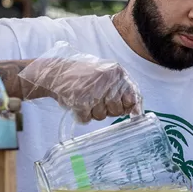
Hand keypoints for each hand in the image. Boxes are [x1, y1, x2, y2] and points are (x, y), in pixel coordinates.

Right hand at [18, 41, 141, 122]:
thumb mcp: (106, 76)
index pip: (132, 97)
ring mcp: (93, 90)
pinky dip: (81, 115)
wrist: (55, 72)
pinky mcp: (80, 101)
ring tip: (84, 98)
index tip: (125, 110)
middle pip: (117, 110)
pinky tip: (76, 103)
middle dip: (107, 110)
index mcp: (116, 72)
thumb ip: (122, 90)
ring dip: (93, 112)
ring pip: (101, 116)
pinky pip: (86, 119)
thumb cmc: (83, 77)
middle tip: (96, 100)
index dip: (127, 107)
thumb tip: (137, 111)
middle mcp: (107, 80)